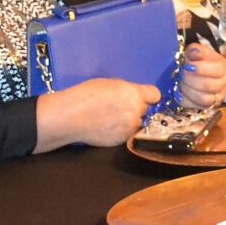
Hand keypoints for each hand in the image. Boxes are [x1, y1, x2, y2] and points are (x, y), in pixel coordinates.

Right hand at [41, 77, 161, 148]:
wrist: (70, 117)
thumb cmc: (86, 95)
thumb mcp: (110, 84)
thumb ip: (127, 91)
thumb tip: (134, 97)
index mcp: (134, 94)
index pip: (155, 95)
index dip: (148, 96)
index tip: (142, 97)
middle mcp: (136, 112)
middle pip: (145, 110)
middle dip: (135, 109)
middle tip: (118, 108)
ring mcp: (130, 128)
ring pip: (136, 123)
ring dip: (128, 121)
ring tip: (110, 119)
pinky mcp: (122, 140)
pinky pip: (127, 134)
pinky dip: (120, 131)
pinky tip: (106, 127)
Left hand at [177, 42, 225, 108]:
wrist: (204, 73)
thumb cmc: (202, 61)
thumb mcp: (200, 52)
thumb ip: (196, 50)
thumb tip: (194, 52)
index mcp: (223, 69)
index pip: (216, 70)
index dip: (200, 68)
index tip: (187, 65)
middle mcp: (223, 85)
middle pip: (208, 86)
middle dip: (190, 79)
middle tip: (181, 73)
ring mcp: (216, 98)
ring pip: (204, 100)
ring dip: (188, 90)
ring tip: (180, 82)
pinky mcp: (205, 107)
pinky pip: (193, 106)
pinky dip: (183, 99)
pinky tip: (178, 91)